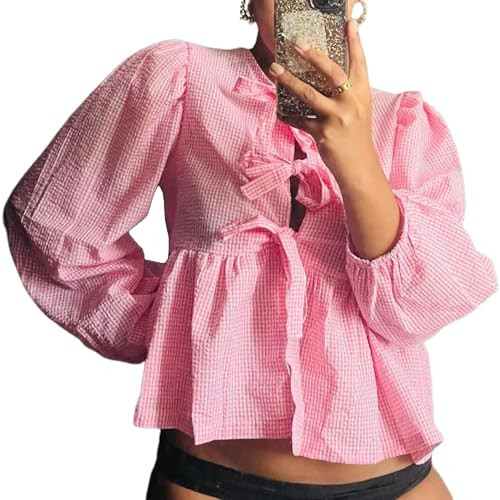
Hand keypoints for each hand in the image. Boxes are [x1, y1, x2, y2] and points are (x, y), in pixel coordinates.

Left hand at [270, 19, 376, 180]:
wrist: (359, 168)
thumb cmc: (356, 138)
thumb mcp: (358, 112)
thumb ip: (347, 95)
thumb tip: (327, 79)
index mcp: (362, 95)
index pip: (360, 63)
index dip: (355, 42)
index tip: (348, 23)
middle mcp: (351, 103)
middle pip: (332, 72)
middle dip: (313, 55)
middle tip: (297, 42)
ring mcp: (337, 118)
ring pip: (309, 94)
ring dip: (289, 80)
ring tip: (274, 69)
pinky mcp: (322, 134)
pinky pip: (299, 121)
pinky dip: (287, 116)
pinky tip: (279, 111)